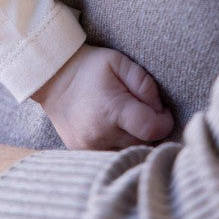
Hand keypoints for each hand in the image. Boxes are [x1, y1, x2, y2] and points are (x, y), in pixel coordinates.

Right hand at [32, 44, 173, 149]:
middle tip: (144, 113)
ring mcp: (89, 146)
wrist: (53, 77)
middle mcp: (101, 134)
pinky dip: (118, 147)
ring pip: (127, 153)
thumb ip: (144, 84)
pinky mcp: (81, 152)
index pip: (152, 129)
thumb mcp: (119, 62)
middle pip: (142, 143)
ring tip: (129, 123)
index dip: (165, 122)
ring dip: (134, 141)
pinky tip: (114, 131)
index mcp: (113, 110)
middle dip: (150, 131)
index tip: (163, 113)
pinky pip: (110, 156)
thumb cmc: (89, 67)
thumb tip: (158, 109)